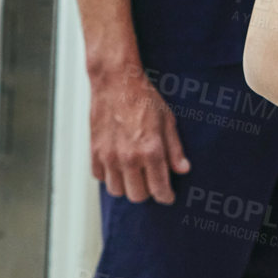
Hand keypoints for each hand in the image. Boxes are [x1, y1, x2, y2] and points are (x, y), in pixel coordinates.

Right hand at [87, 64, 190, 204]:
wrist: (116, 81)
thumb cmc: (143, 97)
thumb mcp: (167, 120)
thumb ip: (175, 149)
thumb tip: (183, 169)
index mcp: (151, 150)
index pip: (159, 189)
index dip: (166, 196)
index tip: (168, 195)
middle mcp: (129, 157)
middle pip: (137, 196)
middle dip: (147, 192)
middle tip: (151, 181)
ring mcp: (109, 156)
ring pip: (117, 191)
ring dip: (126, 186)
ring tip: (133, 173)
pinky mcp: (94, 151)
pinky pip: (100, 177)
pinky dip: (109, 175)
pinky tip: (117, 164)